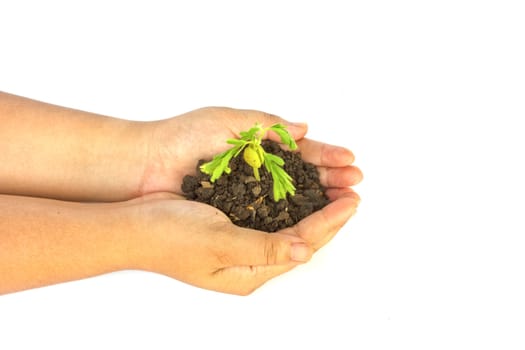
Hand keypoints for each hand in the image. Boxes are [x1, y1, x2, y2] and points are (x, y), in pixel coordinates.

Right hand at [126, 190, 358, 294]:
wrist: (133, 225)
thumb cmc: (169, 237)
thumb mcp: (219, 242)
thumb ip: (263, 247)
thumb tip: (303, 250)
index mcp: (250, 271)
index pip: (301, 244)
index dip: (329, 222)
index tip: (351, 201)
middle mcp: (250, 261)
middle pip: (301, 236)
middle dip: (329, 215)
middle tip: (352, 193)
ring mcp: (242, 243)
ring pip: (289, 224)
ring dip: (313, 206)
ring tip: (335, 190)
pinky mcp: (233, 225)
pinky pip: (271, 214)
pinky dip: (289, 200)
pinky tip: (300, 188)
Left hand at [140, 107, 362, 199]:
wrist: (146, 164)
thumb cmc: (184, 138)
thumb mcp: (229, 121)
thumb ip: (267, 125)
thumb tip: (304, 128)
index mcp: (259, 145)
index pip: (301, 153)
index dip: (326, 158)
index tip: (350, 162)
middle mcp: (257, 172)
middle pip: (302, 179)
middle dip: (330, 181)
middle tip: (355, 186)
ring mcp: (247, 196)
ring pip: (290, 201)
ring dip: (318, 202)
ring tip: (344, 203)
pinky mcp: (235, 216)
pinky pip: (269, 219)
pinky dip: (292, 220)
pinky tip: (312, 221)